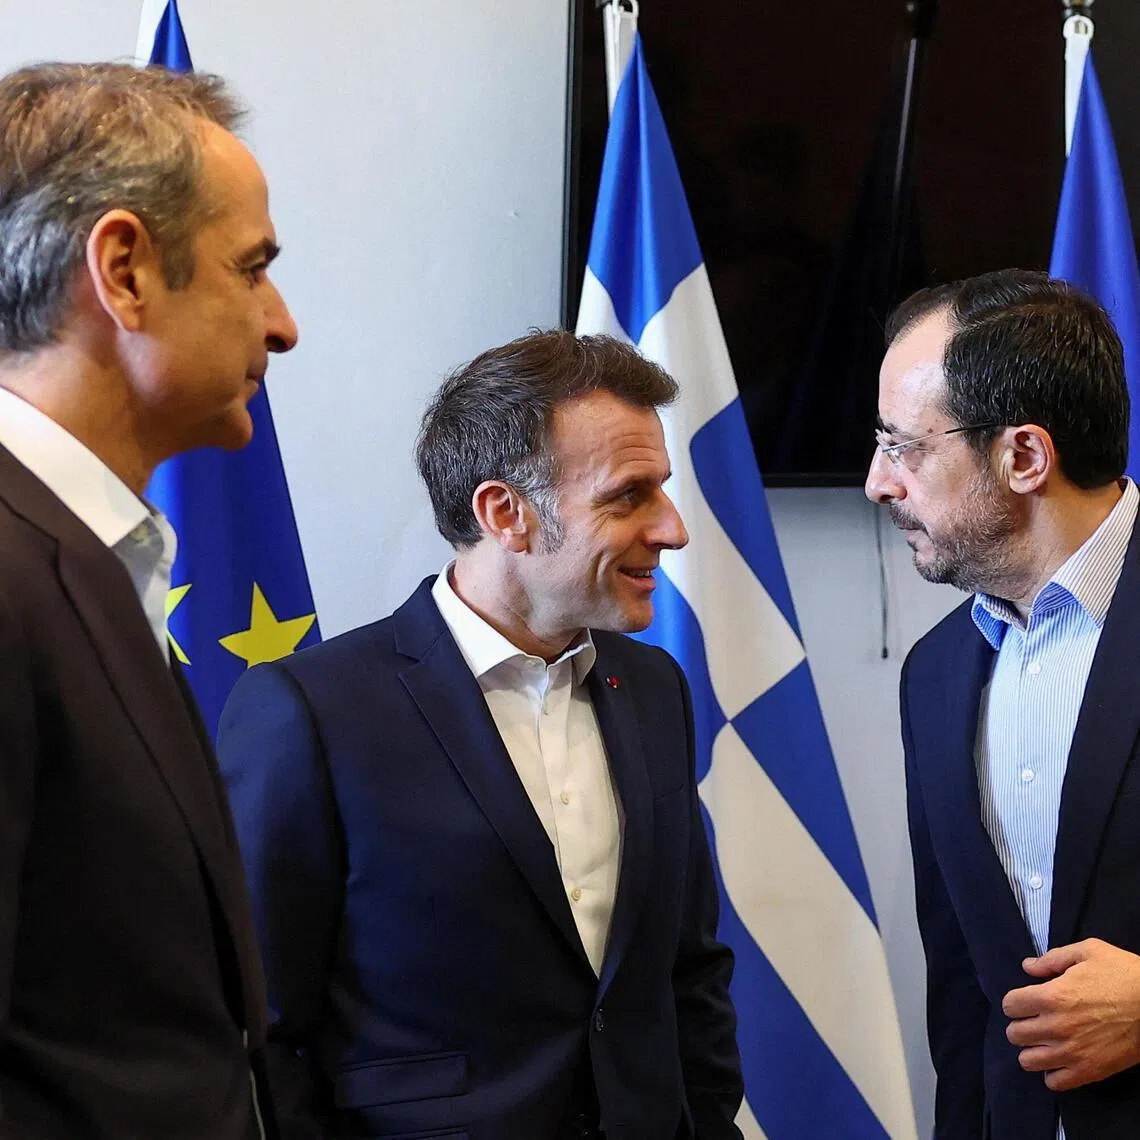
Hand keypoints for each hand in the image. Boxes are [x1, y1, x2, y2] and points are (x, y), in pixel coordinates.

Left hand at [1002, 938, 1139, 1090]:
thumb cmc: (1124, 974)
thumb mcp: (1088, 952)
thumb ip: (1053, 958)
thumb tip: (1028, 967)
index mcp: (1052, 996)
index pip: (1010, 1005)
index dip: (1016, 1002)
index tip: (1026, 1001)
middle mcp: (1057, 1026)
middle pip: (1014, 1034)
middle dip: (1021, 1025)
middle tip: (1035, 1021)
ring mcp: (1073, 1052)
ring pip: (1028, 1061)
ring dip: (1033, 1050)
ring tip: (1045, 1042)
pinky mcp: (1090, 1072)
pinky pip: (1055, 1083)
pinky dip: (1053, 1073)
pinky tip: (1061, 1060)